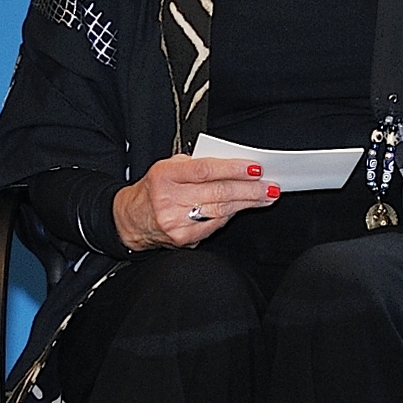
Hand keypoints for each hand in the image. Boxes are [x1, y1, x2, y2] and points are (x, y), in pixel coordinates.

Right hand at [113, 155, 279, 251]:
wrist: (131, 219)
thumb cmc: (156, 188)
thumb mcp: (170, 167)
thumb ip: (198, 164)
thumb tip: (236, 165)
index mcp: (165, 175)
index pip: (205, 170)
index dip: (233, 169)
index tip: (256, 168)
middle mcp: (168, 198)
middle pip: (218, 192)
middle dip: (249, 189)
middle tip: (270, 186)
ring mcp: (175, 221)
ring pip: (220, 210)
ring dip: (247, 203)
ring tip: (265, 196)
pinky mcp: (182, 238)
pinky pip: (215, 225)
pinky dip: (231, 215)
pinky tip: (242, 208)